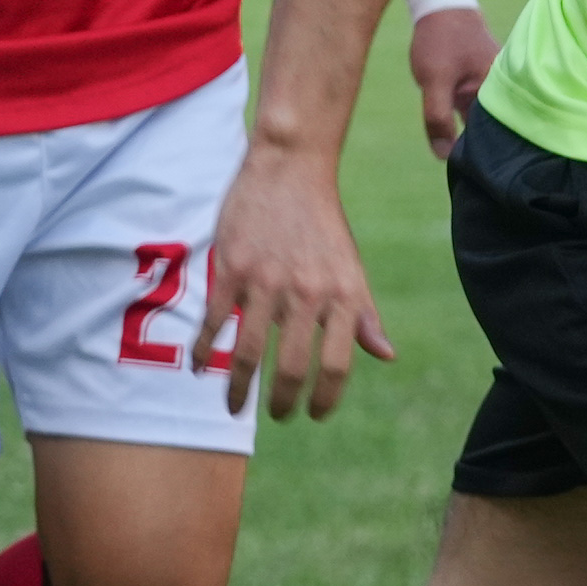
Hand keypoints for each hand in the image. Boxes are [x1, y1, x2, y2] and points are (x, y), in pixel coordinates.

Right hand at [201, 145, 392, 420]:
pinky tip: (200, 368)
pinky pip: (215, 321)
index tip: (314, 415)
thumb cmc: (324, 225)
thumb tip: (386, 355)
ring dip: (238, 389)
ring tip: (235, 408)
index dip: (326, 399)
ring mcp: (267, 281)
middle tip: (276, 416)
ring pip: (248, 352)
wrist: (291, 170)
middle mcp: (307, 293)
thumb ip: (365, 315)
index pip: (337, 365)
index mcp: (343, 296)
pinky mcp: (233, 268)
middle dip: (280, 402)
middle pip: (290, 368)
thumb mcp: (352, 270)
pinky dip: (205, 351)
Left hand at [405, 4, 495, 155]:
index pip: (499, 132)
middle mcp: (506, 88)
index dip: (485, 152)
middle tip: (466, 167)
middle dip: (481, 146)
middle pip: (496, 128)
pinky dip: (469, 120)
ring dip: (472, 133)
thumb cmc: (441, 40)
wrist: (441, 6)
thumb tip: (443, 156)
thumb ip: (437, 117)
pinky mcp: (483, 83)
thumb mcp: (434, 80)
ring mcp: (494, 86)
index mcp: (502, 88)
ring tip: (462, 155)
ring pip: (485, 119)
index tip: (473, 170)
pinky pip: (479, 109)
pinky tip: (457, 130)